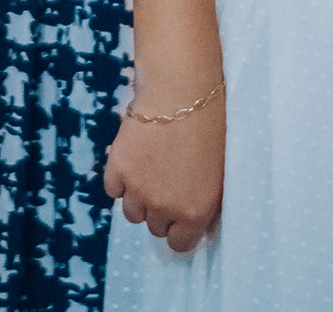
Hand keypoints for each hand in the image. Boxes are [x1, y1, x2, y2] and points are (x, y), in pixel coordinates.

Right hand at [104, 88, 224, 254]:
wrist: (180, 88)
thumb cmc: (209, 123)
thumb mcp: (219, 172)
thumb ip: (206, 202)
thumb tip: (197, 220)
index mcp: (196, 212)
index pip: (179, 244)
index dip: (178, 228)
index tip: (178, 213)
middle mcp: (166, 208)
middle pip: (154, 227)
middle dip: (160, 208)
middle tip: (165, 180)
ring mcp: (139, 190)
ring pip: (131, 212)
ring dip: (138, 196)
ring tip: (149, 168)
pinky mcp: (118, 169)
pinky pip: (113, 189)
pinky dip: (120, 177)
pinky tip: (133, 157)